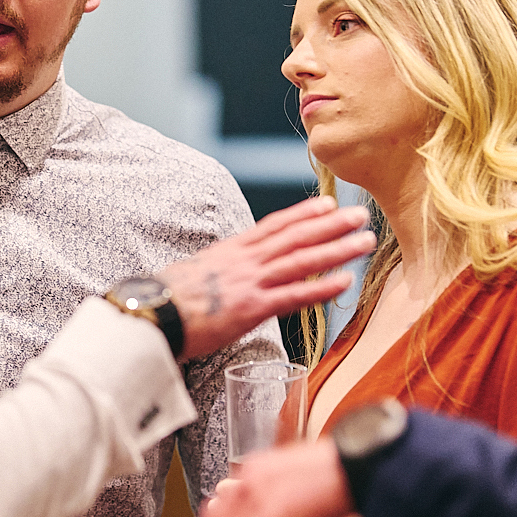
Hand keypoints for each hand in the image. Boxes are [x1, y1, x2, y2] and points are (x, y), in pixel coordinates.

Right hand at [158, 196, 372, 360]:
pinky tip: (345, 280)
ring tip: (365, 240)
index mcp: (232, 250)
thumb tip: (231, 272)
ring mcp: (251, 282)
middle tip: (361, 214)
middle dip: (331, 224)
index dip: (303, 213)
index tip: (327, 203)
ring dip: (337, 249)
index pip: (274, 226)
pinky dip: (322, 286)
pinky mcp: (252, 307)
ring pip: (302, 259)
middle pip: (296, 236)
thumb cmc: (168, 299)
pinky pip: (294, 295)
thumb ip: (221, 269)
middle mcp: (245, 260)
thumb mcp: (197, 272)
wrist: (151, 314)